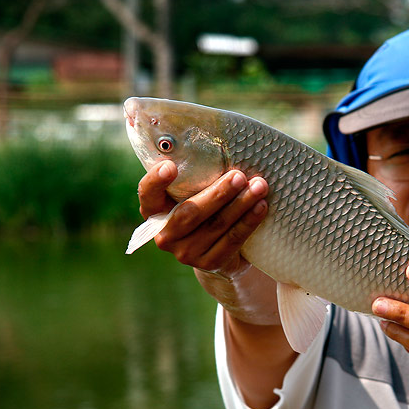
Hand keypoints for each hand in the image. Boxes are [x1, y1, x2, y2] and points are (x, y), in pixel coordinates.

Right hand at [137, 161, 281, 323]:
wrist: (215, 250)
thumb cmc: (203, 209)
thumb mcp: (191, 194)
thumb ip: (194, 177)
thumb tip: (220, 144)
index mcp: (154, 211)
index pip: (147, 194)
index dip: (156, 181)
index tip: (171, 166)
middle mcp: (165, 235)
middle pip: (190, 212)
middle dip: (218, 193)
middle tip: (239, 176)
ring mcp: (185, 253)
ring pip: (216, 225)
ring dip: (241, 204)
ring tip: (260, 186)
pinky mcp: (209, 263)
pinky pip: (232, 240)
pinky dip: (249, 221)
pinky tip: (261, 206)